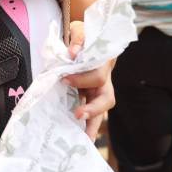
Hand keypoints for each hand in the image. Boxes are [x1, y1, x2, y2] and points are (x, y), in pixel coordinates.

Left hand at [63, 21, 114, 140]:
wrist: (85, 40)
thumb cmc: (83, 35)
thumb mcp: (80, 29)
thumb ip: (78, 38)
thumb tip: (73, 54)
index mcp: (103, 64)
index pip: (98, 76)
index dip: (83, 79)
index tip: (65, 79)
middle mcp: (103, 81)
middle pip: (106, 100)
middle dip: (93, 110)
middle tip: (78, 115)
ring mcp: (97, 92)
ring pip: (100, 112)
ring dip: (92, 126)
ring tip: (83, 142)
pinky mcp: (88, 98)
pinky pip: (89, 113)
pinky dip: (84, 126)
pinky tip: (75, 137)